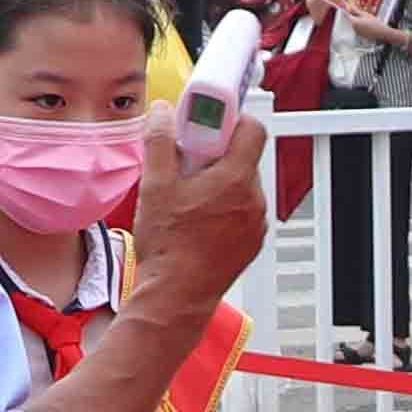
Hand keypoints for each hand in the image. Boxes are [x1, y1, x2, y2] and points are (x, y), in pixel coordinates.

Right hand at [126, 89, 274, 302]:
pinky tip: (198, 220)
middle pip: (244, 158)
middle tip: (189, 163)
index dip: (232, 119)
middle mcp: (253, 200)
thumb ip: (160, 142)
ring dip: (221, 183)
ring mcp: (256, 224)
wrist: (175, 297)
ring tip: (189, 197)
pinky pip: (243, 212)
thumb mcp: (155, 186)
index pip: (253, 129)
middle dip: (217, 154)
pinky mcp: (251, 243)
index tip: (210, 122)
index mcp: (235, 180)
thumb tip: (163, 114)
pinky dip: (225, 208)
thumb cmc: (168, 248)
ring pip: (243, 186)